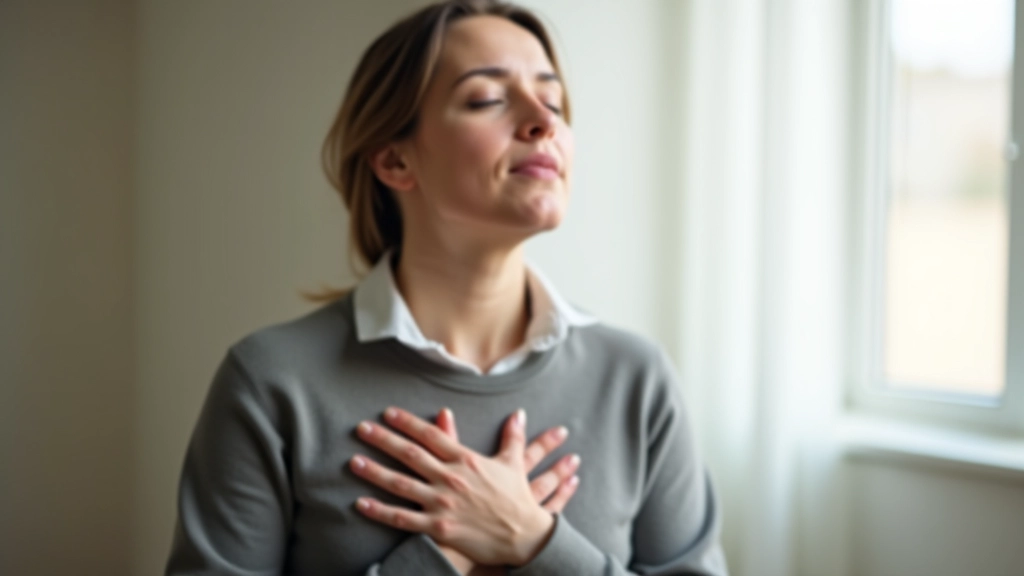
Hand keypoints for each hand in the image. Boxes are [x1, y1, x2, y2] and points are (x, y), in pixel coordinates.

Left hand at [350, 407, 580, 567]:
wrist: (524, 536)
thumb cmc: (517, 499)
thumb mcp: (514, 463)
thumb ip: (513, 436)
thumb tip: (519, 413)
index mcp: (466, 460)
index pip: (431, 435)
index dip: (408, 422)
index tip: (388, 412)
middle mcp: (450, 478)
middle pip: (410, 454)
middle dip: (383, 439)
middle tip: (361, 428)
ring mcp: (442, 503)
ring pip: (401, 484)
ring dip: (375, 472)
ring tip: (354, 461)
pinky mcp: (439, 527)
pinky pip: (403, 519)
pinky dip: (380, 511)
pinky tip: (361, 503)